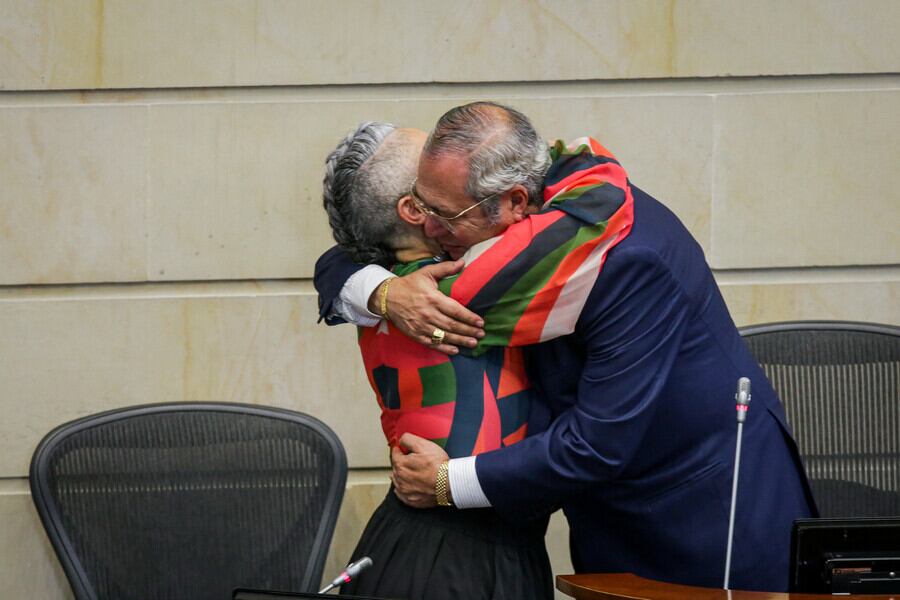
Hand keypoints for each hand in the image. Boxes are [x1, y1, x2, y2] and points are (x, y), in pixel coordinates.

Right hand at [370, 260, 484, 354]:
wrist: (387, 297)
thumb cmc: (410, 284)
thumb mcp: (427, 272)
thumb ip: (445, 268)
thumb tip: (462, 262)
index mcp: (433, 298)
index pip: (455, 310)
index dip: (469, 317)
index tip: (481, 322)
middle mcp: (428, 314)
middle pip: (452, 325)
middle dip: (468, 331)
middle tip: (481, 334)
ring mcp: (421, 326)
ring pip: (444, 336)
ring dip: (460, 341)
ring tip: (473, 343)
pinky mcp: (415, 334)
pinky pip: (431, 343)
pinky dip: (443, 348)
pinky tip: (454, 350)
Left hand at [391, 433, 449, 507]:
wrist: (450, 483)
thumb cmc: (438, 465)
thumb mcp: (423, 444)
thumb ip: (408, 439)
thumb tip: (401, 440)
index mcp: (400, 464)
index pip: (394, 453)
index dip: (402, 449)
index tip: (407, 449)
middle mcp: (399, 479)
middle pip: (396, 467)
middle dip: (403, 462)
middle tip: (415, 460)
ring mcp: (404, 491)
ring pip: (398, 480)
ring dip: (403, 475)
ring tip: (415, 471)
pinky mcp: (410, 500)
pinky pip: (401, 493)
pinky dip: (405, 488)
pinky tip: (413, 484)